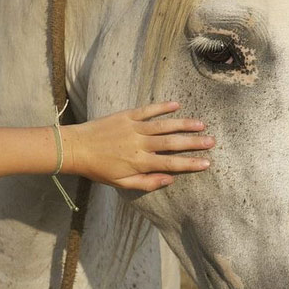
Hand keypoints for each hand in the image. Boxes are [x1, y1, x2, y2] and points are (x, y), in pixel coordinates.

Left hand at [62, 101, 214, 190]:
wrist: (76, 148)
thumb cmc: (98, 169)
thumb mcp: (121, 183)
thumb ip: (146, 183)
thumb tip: (170, 180)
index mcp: (140, 162)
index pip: (171, 164)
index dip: (190, 163)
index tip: (206, 162)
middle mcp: (141, 144)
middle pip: (173, 143)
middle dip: (194, 142)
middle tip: (212, 141)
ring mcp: (135, 128)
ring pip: (164, 125)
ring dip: (184, 124)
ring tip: (201, 124)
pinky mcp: (127, 116)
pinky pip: (148, 110)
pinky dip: (162, 107)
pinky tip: (177, 105)